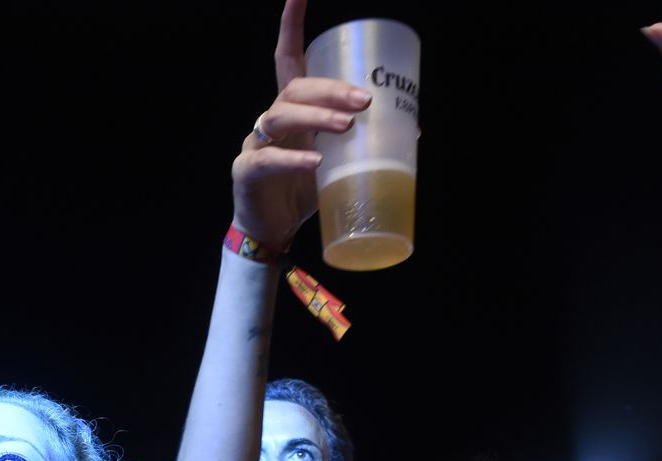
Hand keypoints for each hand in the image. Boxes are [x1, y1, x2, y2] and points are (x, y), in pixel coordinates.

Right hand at [231, 0, 371, 248]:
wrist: (270, 235)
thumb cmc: (302, 193)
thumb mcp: (338, 163)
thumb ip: (364, 143)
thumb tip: (414, 128)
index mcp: (291, 110)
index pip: (288, 58)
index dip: (291, 24)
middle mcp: (269, 120)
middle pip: (295, 88)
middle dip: (331, 89)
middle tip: (365, 100)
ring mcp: (255, 144)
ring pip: (280, 115)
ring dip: (317, 116)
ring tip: (347, 126)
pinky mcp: (247, 172)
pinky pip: (268, 159)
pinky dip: (294, 158)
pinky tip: (315, 160)